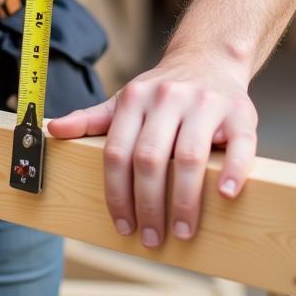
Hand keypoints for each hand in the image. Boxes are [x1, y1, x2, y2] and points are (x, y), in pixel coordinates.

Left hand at [47, 51, 256, 247]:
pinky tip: (224, 194)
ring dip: (184, 200)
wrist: (210, 58)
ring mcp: (205, 104)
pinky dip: (232, 171)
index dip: (117, 194)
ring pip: (189, 156)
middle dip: (148, 205)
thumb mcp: (126, 99)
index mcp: (136, 98)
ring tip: (182, 231)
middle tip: (152, 237)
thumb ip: (93, 118)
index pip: (118, 153)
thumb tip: (54, 131)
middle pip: (150, 158)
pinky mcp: (240, 113)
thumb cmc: (163, 89)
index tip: (123, 226)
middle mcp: (169, 98)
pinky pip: (239, 146)